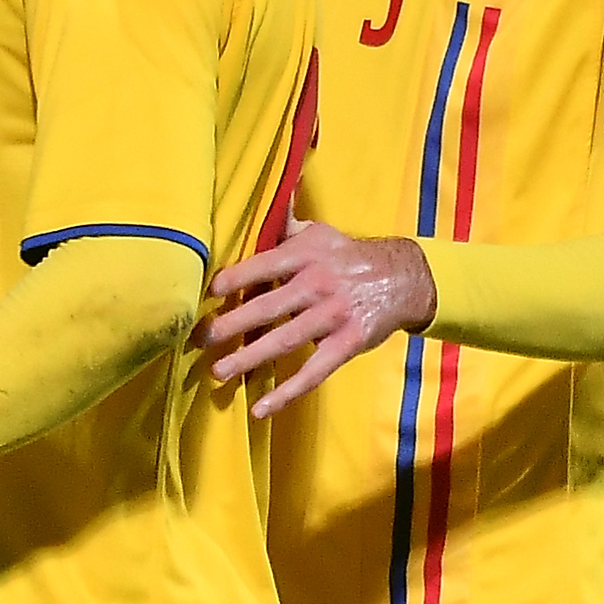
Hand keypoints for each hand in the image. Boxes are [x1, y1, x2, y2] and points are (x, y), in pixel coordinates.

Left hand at [205, 220, 436, 417]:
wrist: (402, 278)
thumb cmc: (346, 255)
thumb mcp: (318, 232)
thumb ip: (284, 222)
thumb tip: (262, 194)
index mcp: (306, 255)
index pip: (265, 265)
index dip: (237, 278)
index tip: (209, 291)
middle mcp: (318, 285)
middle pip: (269, 307)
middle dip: (232, 325)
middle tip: (200, 339)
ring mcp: (333, 317)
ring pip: (285, 341)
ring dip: (250, 358)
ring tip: (218, 372)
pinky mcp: (347, 344)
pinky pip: (313, 372)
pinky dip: (286, 393)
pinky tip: (259, 408)